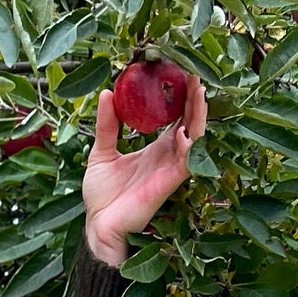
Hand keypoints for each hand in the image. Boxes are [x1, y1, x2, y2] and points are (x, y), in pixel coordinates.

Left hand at [82, 71, 207, 268]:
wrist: (98, 228)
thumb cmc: (102, 197)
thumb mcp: (101, 152)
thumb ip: (107, 125)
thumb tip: (108, 92)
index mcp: (155, 148)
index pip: (175, 116)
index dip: (180, 94)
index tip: (179, 69)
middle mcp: (168, 156)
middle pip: (190, 121)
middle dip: (194, 96)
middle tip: (194, 69)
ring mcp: (171, 168)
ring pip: (195, 135)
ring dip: (199, 112)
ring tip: (199, 86)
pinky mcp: (170, 182)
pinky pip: (188, 158)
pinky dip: (192, 140)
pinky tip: (190, 122)